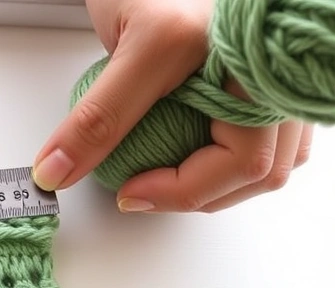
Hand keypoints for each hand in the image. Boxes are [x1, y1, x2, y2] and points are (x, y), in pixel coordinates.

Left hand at [32, 0, 312, 212]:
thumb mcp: (127, 47)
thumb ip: (97, 117)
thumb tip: (57, 173)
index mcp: (256, 69)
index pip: (238, 161)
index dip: (180, 192)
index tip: (127, 192)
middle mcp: (277, 77)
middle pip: (259, 171)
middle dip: (196, 195)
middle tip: (139, 191)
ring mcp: (277, 80)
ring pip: (270, 159)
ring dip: (214, 181)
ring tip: (162, 175)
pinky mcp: (266, 80)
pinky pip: (266, 137)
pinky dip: (225, 157)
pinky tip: (185, 152)